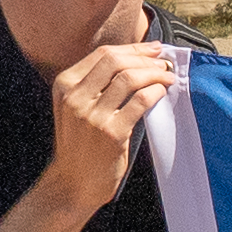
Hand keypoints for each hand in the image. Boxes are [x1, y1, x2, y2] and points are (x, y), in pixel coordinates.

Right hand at [41, 38, 185, 213]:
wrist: (73, 182)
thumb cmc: (79, 144)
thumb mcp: (74, 107)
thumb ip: (94, 83)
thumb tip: (134, 59)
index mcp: (65, 85)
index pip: (103, 54)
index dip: (133, 48)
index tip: (152, 48)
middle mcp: (75, 97)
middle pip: (116, 61)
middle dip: (145, 58)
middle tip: (164, 63)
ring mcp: (92, 115)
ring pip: (129, 78)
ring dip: (154, 74)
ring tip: (167, 77)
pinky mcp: (111, 133)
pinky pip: (139, 102)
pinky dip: (155, 93)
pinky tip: (162, 94)